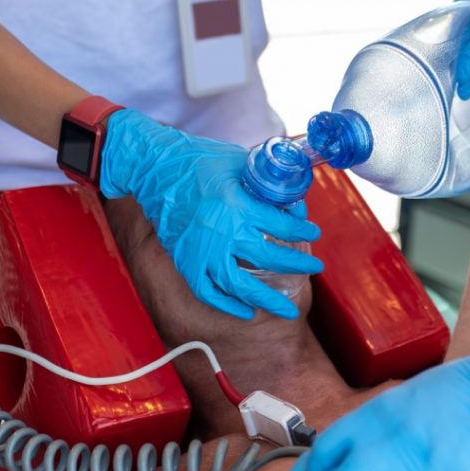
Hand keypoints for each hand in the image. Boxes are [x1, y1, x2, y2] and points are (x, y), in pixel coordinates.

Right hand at [100, 110, 322, 319]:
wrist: (153, 167)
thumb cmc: (199, 159)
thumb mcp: (239, 161)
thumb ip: (266, 182)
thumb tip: (292, 203)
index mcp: (238, 204)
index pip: (281, 226)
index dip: (302, 232)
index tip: (314, 234)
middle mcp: (222, 231)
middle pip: (269, 259)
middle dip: (298, 265)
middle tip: (315, 267)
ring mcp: (202, 250)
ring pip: (240, 285)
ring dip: (267, 300)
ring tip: (288, 310)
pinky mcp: (185, 260)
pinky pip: (208, 292)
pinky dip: (227, 305)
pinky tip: (246, 311)